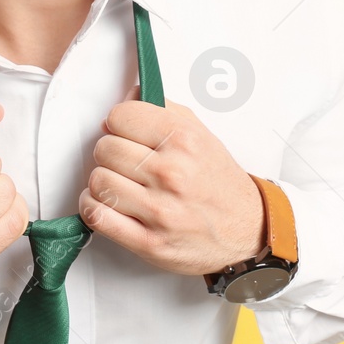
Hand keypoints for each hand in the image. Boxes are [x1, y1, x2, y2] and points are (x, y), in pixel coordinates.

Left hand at [78, 89, 266, 276]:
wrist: (248, 230)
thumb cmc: (218, 181)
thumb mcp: (199, 133)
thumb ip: (160, 108)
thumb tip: (122, 101)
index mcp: (183, 140)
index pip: (120, 116)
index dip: (119, 122)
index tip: (126, 132)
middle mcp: (171, 173)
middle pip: (104, 148)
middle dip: (110, 153)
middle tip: (125, 161)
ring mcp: (160, 210)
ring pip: (98, 181)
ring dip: (103, 182)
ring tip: (120, 184)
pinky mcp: (149, 243)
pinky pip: (97, 216)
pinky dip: (95, 208)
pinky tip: (110, 205)